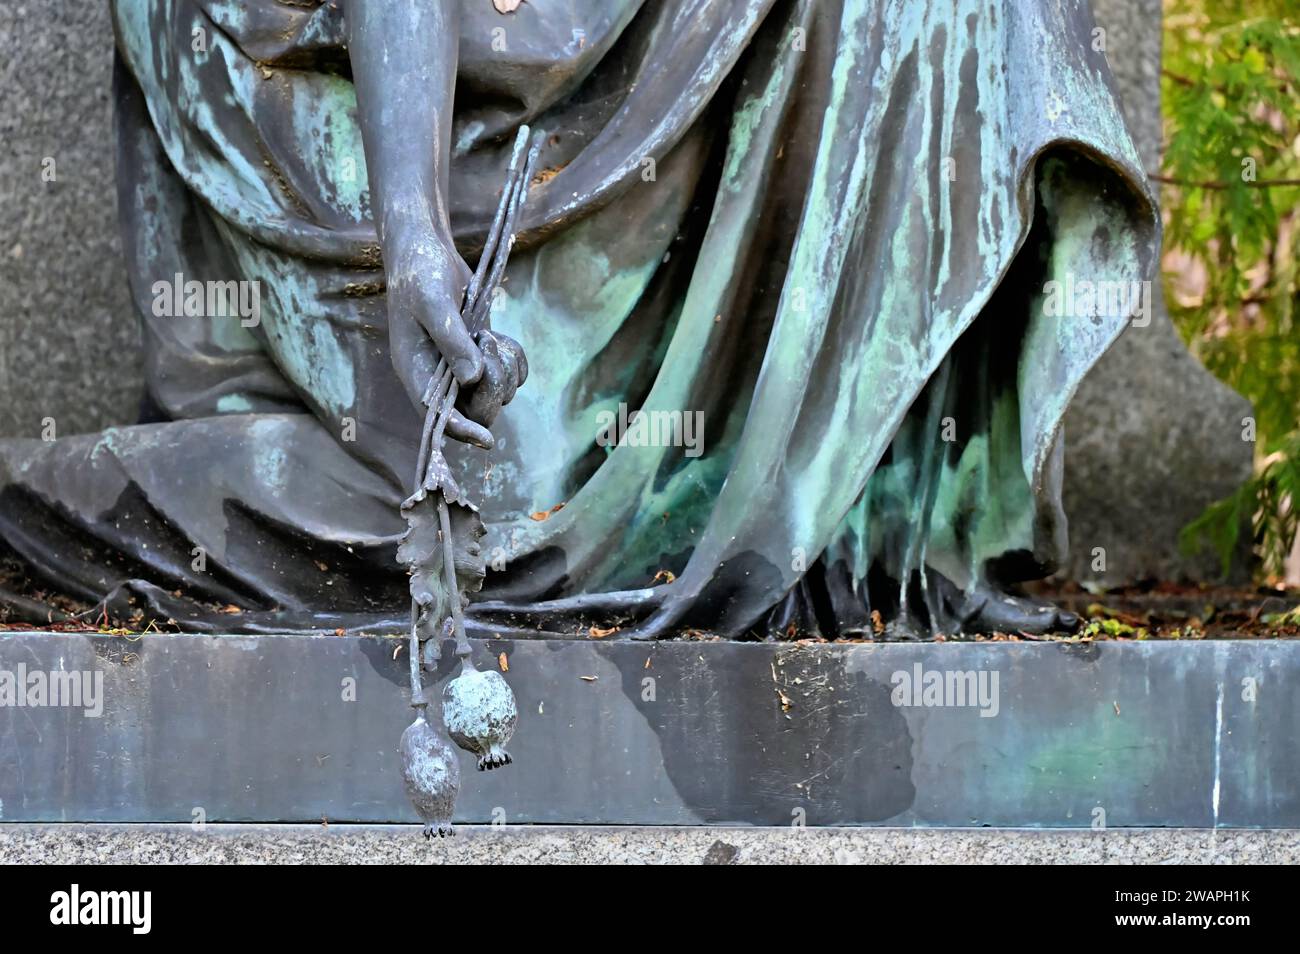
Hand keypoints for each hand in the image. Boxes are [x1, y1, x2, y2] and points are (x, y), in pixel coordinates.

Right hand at [384, 224, 525, 447]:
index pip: (439, 417)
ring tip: (488, 336)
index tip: (486, 439)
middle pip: (476, 411)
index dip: (462, 431)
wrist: (427, 251)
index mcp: (416, 373)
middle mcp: (440, 379)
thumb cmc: (420, 274)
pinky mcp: (482, 354)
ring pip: (498, 395)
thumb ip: (451, 340)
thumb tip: (472, 378)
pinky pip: (510, 375)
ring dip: (504, 371)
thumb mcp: (432, 302)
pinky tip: (502, 339)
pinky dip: (514, 362)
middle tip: (487, 345)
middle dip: (492, 387)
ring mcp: (463, 368)